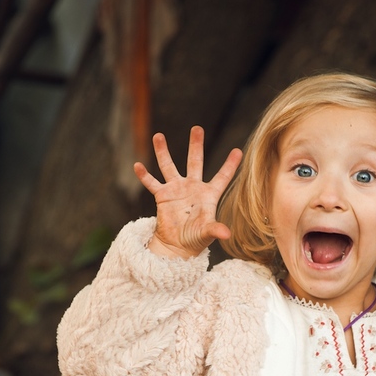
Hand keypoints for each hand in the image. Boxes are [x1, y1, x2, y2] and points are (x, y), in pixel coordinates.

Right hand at [134, 125, 242, 258]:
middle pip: (195, 162)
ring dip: (163, 152)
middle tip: (197, 128)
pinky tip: (138, 165)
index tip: (238, 151)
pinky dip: (144, 175)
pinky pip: (152, 183)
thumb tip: (227, 234)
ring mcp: (176, 190)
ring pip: (169, 166)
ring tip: (158, 136)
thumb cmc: (196, 239)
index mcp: (209, 195)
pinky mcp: (162, 196)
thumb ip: (215, 229)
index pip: (222, 177)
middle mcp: (193, 187)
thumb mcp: (207, 233)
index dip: (230, 165)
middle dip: (195, 145)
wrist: (177, 246)